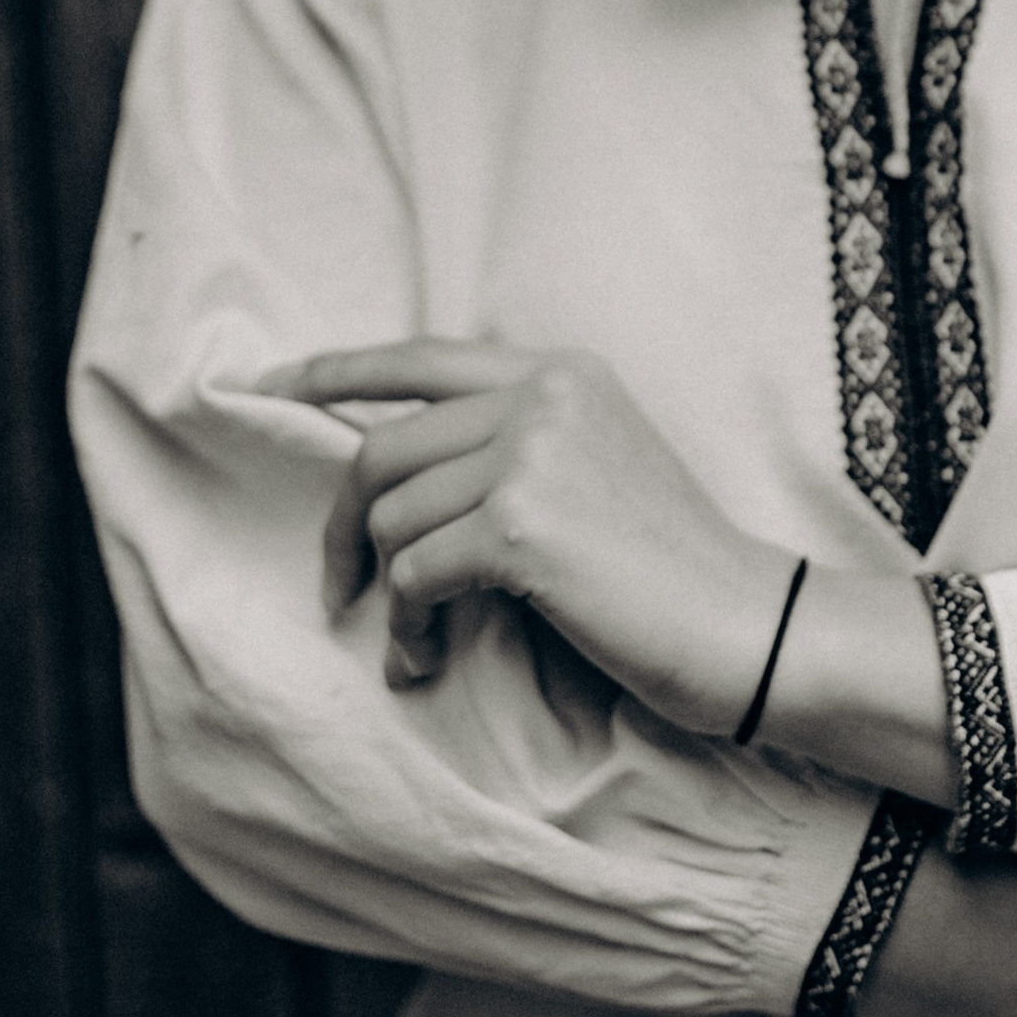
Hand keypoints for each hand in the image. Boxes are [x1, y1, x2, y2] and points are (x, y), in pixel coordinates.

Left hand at [259, 336, 790, 735]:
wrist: (747, 623)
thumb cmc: (670, 567)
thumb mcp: (596, 465)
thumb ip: (514, 443)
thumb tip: (396, 473)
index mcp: (560, 371)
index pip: (422, 356)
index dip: (335, 370)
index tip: (269, 384)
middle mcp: (543, 395)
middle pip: (382, 449)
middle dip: (342, 527)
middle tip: (337, 590)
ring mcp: (532, 454)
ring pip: (393, 519)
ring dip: (385, 596)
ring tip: (413, 645)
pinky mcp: (522, 526)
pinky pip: (414, 576)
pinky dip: (406, 629)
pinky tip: (426, 660)